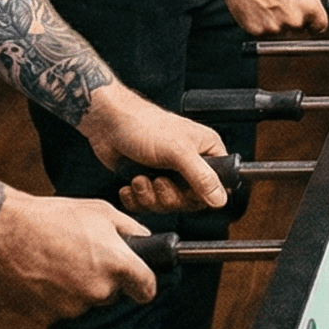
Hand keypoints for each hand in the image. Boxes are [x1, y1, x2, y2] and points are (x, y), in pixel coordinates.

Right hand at [0, 190, 157, 318]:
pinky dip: (54, 297)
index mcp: (117, 264)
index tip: (138, 282)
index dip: (143, 284)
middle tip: (82, 257)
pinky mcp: (47, 317)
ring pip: (85, 303)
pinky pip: (60, 310)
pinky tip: (43, 273)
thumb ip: (132, 229)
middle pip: (112, 295)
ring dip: (78, 289)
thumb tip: (147, 240)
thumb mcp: (100, 211)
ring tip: (58, 261)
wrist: (2, 231)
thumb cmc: (51, 217)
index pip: (147, 289)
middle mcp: (98, 291)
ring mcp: (72, 308)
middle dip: (104, 280)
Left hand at [80, 85, 229, 214]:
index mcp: (206, 150)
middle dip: (169, 196)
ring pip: (167, 204)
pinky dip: (136, 198)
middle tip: (158, 181)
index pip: (217, 186)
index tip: (185, 192)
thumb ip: (202, 177)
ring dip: (149, 196)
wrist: (107, 123)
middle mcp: (189, 163)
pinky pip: (147, 204)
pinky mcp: (147, 182)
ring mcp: (168, 174)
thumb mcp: (178, 151)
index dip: (201, 195)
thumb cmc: (143, 125)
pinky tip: (130, 185)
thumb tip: (221, 200)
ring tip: (140, 179)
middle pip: (190, 200)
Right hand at [212, 0, 328, 33]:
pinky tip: (258, 5)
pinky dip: (262, 23)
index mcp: (309, 7)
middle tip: (284, 1)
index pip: (321, 26)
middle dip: (296, 18)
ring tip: (269, 0)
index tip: (310, 15)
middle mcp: (294, 21)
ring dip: (279, 21)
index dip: (316, 20)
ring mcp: (275, 28)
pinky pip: (264, 32)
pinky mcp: (257, 31)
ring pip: (282, 31)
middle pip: (301, 28)